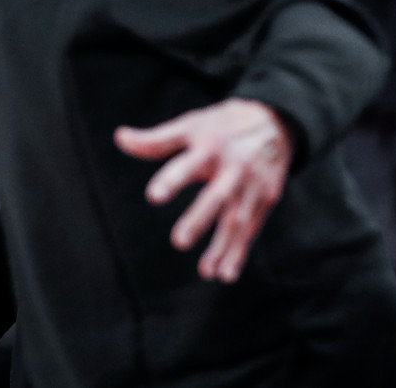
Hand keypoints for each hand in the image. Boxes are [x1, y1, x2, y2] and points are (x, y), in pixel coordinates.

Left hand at [113, 98, 292, 282]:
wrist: (275, 122)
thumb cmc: (222, 126)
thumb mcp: (190, 125)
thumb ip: (155, 139)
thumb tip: (120, 137)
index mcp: (211, 146)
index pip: (188, 163)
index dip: (172, 179)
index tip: (154, 196)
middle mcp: (234, 167)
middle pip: (217, 196)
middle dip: (200, 219)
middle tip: (178, 242)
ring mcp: (253, 185)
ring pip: (238, 219)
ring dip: (222, 247)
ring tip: (205, 271)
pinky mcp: (266, 199)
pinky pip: (252, 229)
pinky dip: (239, 252)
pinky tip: (224, 273)